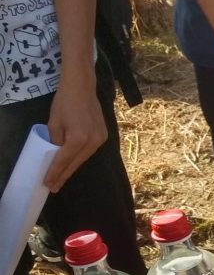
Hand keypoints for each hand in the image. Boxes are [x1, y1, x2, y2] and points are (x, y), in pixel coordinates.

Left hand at [44, 73, 106, 191]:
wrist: (82, 88)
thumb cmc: (65, 102)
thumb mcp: (54, 122)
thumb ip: (55, 141)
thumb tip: (55, 154)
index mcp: (78, 138)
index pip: (63, 161)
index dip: (55, 173)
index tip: (48, 185)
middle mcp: (92, 142)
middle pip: (75, 163)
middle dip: (63, 175)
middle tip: (54, 187)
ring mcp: (100, 140)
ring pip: (83, 158)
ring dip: (72, 167)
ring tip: (61, 177)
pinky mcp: (103, 136)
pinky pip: (89, 151)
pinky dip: (79, 157)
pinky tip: (72, 162)